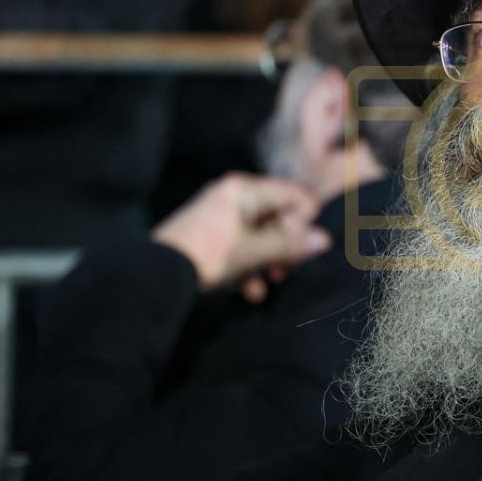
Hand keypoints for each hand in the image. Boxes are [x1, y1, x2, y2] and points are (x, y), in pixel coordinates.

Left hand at [152, 172, 330, 300]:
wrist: (156, 273)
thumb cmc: (206, 255)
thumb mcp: (252, 252)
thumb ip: (290, 246)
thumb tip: (325, 240)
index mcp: (245, 189)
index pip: (294, 196)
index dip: (304, 223)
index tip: (301, 250)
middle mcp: (235, 195)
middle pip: (279, 217)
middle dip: (285, 248)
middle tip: (285, 272)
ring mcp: (223, 214)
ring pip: (262, 235)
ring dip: (268, 262)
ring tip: (267, 285)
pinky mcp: (213, 233)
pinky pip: (243, 244)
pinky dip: (250, 266)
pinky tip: (249, 291)